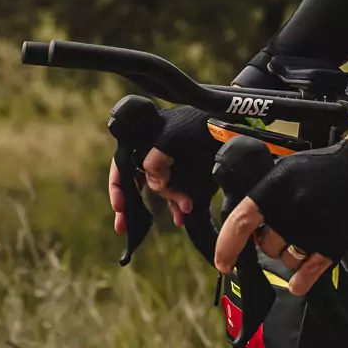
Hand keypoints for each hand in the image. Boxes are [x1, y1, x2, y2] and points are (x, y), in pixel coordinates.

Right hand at [107, 104, 219, 233]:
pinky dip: (179, 204)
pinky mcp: (188, 172)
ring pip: (161, 190)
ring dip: (167, 205)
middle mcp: (155, 153)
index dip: (117, 185)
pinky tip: (183, 216)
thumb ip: (156, 159)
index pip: (121, 164)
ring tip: (179, 216)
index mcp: (145, 140)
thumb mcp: (172, 135)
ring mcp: (172, 164)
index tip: (119, 207)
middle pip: (138, 183)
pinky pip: (178, 191)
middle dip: (132, 207)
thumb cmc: (198, 120)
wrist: (229, 120)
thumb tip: (154, 185)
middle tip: (123, 227)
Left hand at [213, 141, 347, 295]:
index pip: (240, 224)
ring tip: (303, 237)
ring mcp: (312, 229)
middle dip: (270, 242)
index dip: (227, 247)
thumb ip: (265, 192)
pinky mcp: (333, 244)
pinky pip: (309, 273)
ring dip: (290, 255)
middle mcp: (289, 210)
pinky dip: (301, 281)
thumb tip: (246, 222)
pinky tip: (298, 284)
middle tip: (284, 228)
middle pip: (266, 246)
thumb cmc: (324, 166)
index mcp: (274, 188)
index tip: (223, 264)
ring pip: (286, 260)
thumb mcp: (286, 169)